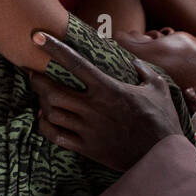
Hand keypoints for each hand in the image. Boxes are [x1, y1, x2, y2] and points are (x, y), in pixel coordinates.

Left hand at [30, 31, 180, 171]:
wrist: (161, 159)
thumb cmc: (162, 121)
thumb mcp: (158, 89)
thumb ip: (144, 71)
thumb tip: (134, 62)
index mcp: (108, 89)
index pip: (75, 64)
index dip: (54, 48)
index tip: (38, 37)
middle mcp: (93, 108)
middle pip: (52, 91)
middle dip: (38, 81)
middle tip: (33, 74)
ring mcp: (87, 129)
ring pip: (51, 113)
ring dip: (42, 103)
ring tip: (41, 98)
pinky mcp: (86, 148)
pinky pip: (56, 136)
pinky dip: (46, 126)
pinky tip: (46, 120)